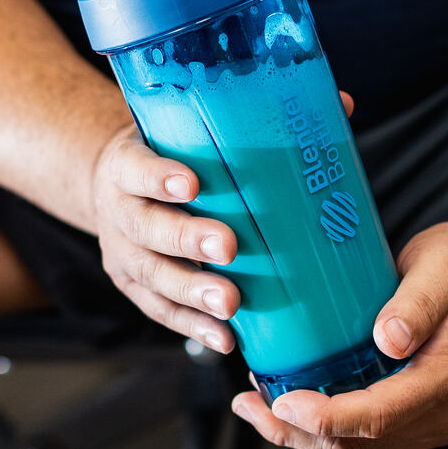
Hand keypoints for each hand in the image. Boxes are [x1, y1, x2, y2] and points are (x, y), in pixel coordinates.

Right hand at [91, 126, 239, 351]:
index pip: (136, 168)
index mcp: (124, 166)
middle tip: (228, 247)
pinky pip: (160, 309)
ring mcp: (122, 253)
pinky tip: (224, 337)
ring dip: (192, 291)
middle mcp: (117, 210)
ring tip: (229, 304)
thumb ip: (229, 125)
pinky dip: (192, 326)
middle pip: (146, 227)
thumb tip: (331, 111)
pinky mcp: (132, 286)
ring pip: (153, 274)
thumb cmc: (165, 154)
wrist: (116, 185)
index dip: (159, 177)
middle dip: (187, 239)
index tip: (191, 184)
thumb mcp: (177, 130)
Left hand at [230, 221, 447, 448]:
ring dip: (304, 433)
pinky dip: (325, 424)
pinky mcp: (420, 416)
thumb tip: (388, 339)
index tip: (284, 403)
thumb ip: (418, 301)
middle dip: (298, 431)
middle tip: (248, 405)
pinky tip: (291, 401)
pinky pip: (367, 434)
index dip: (327, 416)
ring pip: (358, 446)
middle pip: (359, 442)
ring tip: (255, 404)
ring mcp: (433, 418)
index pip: (380, 413)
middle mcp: (443, 409)